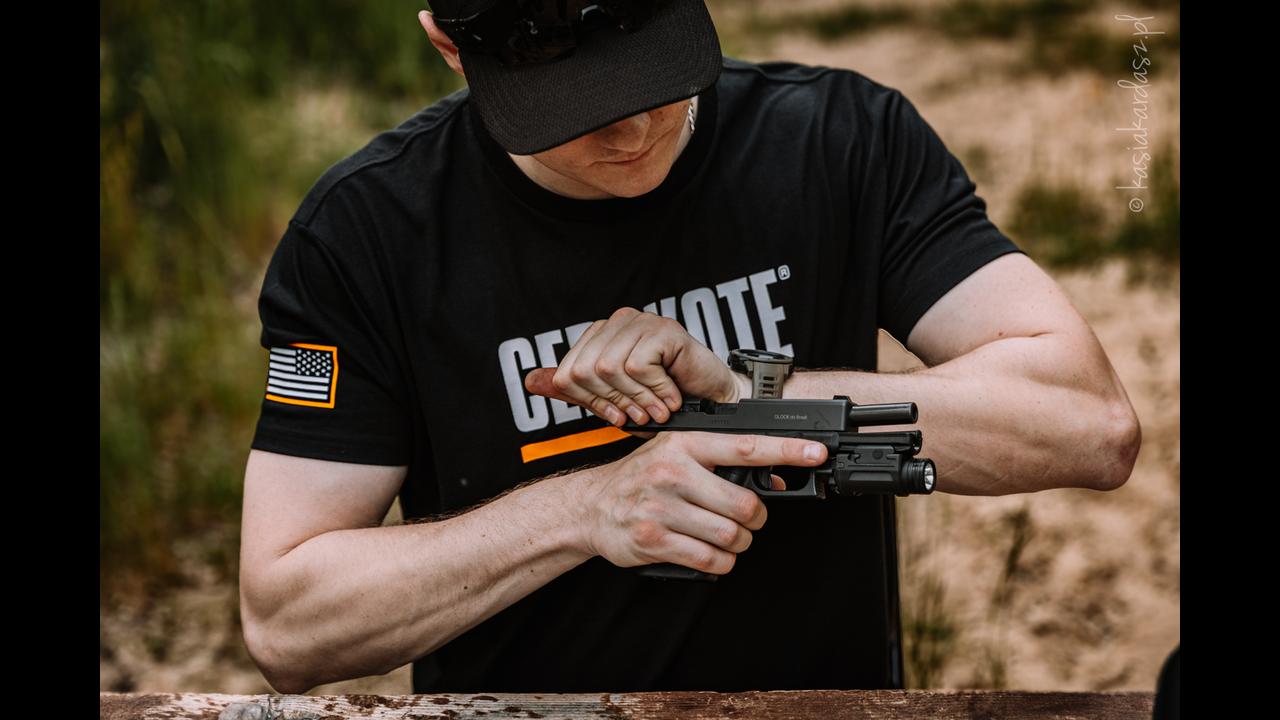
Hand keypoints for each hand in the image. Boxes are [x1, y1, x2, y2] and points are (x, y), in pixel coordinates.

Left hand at [524, 307, 750, 425]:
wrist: (712, 402)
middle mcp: (617, 323)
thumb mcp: (611, 400)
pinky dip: (655, 390)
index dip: (591, 403)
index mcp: (600, 336)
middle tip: (638, 415)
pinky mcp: (663, 329)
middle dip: (613, 402)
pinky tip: (670, 397)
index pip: (569, 373)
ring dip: (637, 399)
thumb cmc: (664, 400)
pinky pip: (638, 366)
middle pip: (586, 371)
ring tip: (656, 409)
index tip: (617, 416)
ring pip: (610, 368)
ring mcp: (640, 322)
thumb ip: (574, 390)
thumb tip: (530, 381)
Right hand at [573, 431, 827, 574]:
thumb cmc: (642, 478)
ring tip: (726, 538)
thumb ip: (722, 463)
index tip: (815, 453)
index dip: (786, 451)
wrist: (592, 505)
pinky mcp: (653, 539)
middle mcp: (672, 472)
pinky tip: (711, 554)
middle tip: (748, 520)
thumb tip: (775, 481)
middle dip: (756, 519)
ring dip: (738, 544)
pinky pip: (709, 560)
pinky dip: (720, 563)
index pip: (746, 447)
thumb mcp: (678, 456)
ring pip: (730, 536)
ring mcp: (661, 507)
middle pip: (745, 505)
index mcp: (685, 444)